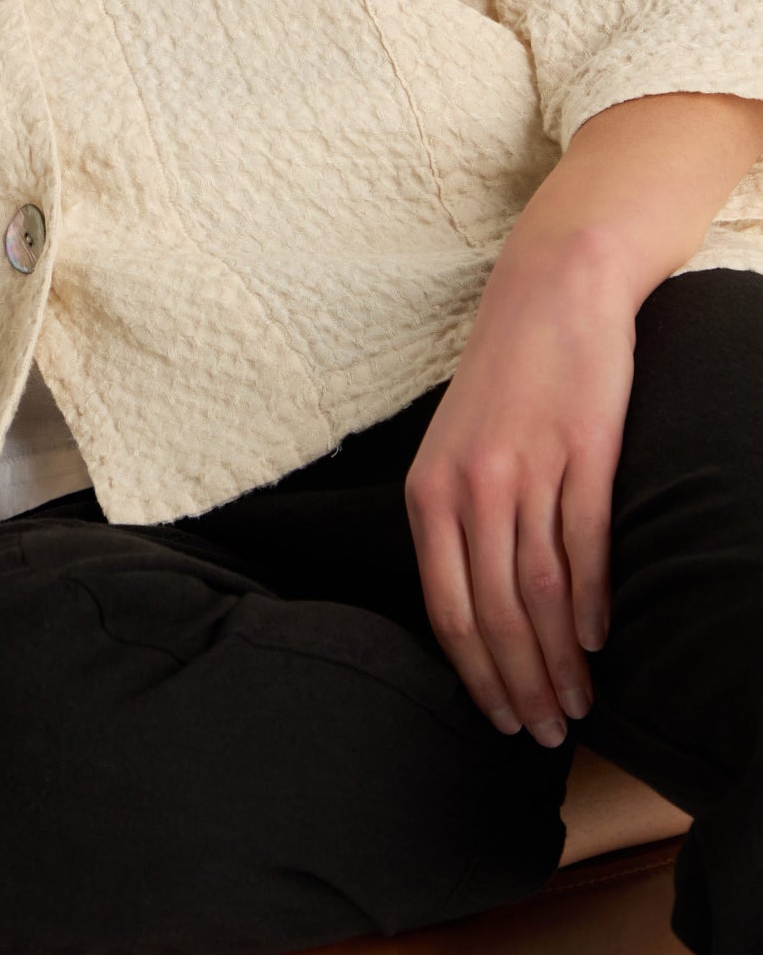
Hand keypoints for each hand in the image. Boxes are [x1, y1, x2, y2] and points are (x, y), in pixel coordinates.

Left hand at [403, 233, 634, 746]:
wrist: (550, 292)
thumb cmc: (504, 380)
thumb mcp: (456, 449)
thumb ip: (457, 521)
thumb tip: (475, 609)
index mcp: (429, 492)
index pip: (446, 609)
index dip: (475, 675)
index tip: (498, 720)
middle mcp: (472, 487)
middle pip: (495, 614)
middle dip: (520, 685)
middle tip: (546, 735)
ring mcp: (528, 470)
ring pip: (540, 592)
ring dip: (560, 661)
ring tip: (579, 703)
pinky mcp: (583, 452)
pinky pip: (586, 546)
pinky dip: (593, 603)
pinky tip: (599, 641)